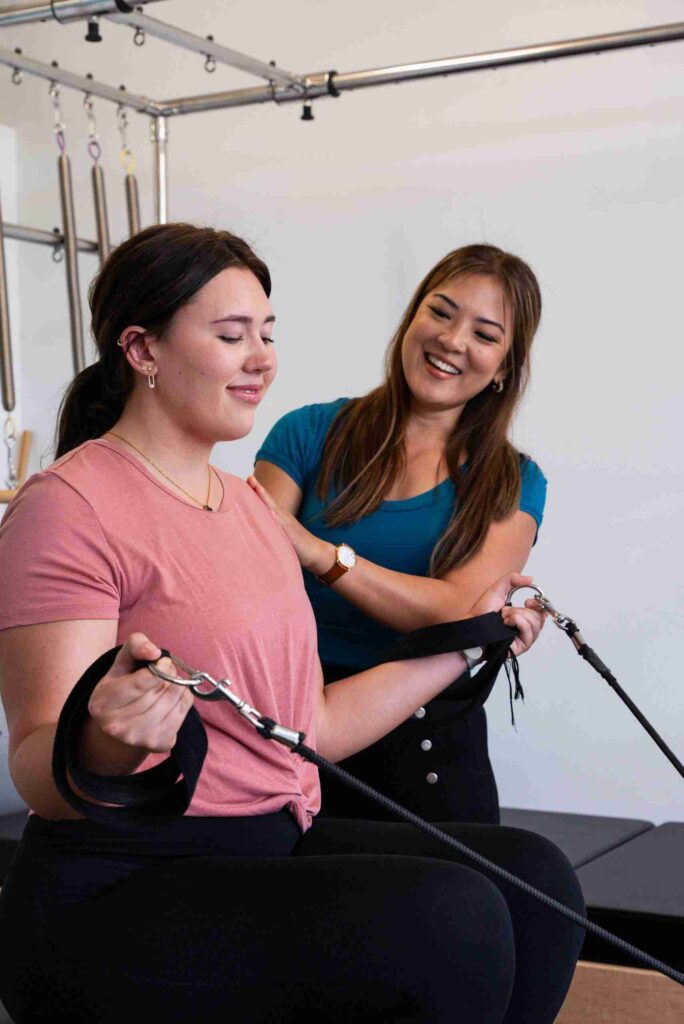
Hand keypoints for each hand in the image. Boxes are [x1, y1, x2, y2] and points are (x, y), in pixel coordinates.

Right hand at [87, 633, 194, 753]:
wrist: (124, 721)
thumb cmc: (123, 684)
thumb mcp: (123, 660)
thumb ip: (136, 645)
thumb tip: (154, 653)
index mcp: (101, 703)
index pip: (142, 682)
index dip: (160, 667)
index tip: (162, 662)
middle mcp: (116, 726)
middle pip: (160, 690)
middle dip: (168, 676)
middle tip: (163, 673)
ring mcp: (138, 739)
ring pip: (175, 699)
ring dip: (177, 686)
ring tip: (166, 685)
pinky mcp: (159, 744)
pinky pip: (184, 711)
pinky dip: (183, 699)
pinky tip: (171, 699)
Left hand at [247, 474, 334, 574]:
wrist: (317, 551)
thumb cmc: (297, 544)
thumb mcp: (281, 533)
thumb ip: (270, 528)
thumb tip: (255, 530)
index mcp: (279, 516)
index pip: (265, 502)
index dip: (256, 491)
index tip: (247, 479)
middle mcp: (283, 517)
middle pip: (269, 501)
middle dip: (259, 489)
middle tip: (249, 477)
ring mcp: (288, 524)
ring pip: (274, 509)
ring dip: (265, 498)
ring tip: (256, 487)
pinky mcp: (292, 534)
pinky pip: (283, 525)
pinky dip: (276, 517)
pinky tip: (270, 511)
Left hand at [468, 572, 545, 657]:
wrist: (473, 626)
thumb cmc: (481, 613)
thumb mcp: (497, 589)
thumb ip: (513, 579)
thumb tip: (530, 579)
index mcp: (522, 616)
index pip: (542, 612)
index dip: (539, 605)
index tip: (528, 601)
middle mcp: (525, 628)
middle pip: (539, 617)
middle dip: (522, 610)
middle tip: (506, 611)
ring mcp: (523, 638)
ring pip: (535, 623)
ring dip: (518, 615)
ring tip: (504, 618)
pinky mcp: (521, 647)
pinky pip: (529, 632)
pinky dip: (518, 622)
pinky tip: (507, 623)